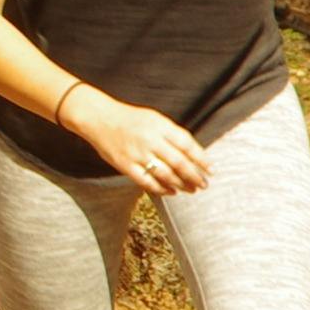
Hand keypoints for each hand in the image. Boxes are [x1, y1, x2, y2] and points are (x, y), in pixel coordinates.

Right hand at [65, 91, 210, 194]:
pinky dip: (161, 189)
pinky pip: (146, 181)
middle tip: (203, 184)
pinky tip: (171, 192)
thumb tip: (195, 156)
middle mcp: (149, 139)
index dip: (201, 159)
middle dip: (194, 176)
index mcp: (159, 125)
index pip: (187, 144)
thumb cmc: (131, 119)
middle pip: (179, 162)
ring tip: (191, 189)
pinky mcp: (125, 165)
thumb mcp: (154, 119)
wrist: (98, 118)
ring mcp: (136, 153)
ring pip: (165, 174)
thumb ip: (173, 135)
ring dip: (181, 184)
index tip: (210, 169)